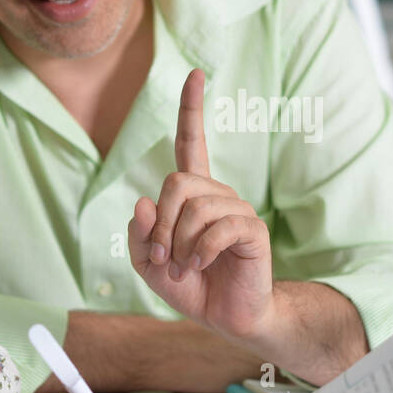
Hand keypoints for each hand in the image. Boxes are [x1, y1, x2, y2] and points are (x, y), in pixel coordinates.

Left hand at [128, 69, 273, 340]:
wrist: (226, 317)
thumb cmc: (190, 286)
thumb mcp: (148, 265)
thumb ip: (139, 235)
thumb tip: (142, 202)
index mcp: (193, 195)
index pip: (193, 142)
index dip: (192, 109)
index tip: (196, 74)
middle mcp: (217, 194)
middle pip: (177, 183)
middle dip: (161, 223)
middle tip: (162, 258)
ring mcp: (237, 209)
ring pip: (195, 209)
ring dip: (180, 245)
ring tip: (185, 269)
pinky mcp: (253, 230)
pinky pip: (218, 229)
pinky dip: (200, 253)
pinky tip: (201, 267)